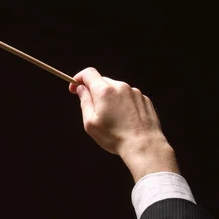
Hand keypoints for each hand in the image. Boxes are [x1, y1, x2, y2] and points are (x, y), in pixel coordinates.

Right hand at [68, 67, 178, 181]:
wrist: (144, 145)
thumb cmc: (115, 137)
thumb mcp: (91, 123)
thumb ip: (85, 102)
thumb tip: (81, 89)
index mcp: (104, 91)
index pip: (88, 73)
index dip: (78, 78)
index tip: (74, 88)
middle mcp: (120, 87)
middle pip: (102, 81)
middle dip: (94, 91)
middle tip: (92, 108)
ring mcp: (134, 92)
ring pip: (116, 89)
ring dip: (110, 98)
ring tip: (112, 118)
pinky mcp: (144, 99)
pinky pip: (128, 96)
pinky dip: (123, 103)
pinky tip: (124, 119)